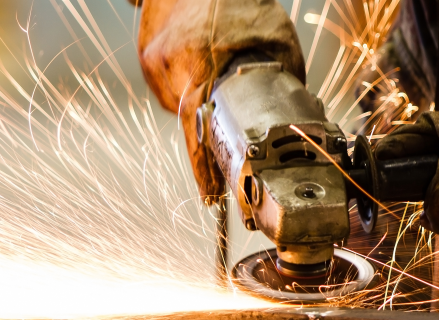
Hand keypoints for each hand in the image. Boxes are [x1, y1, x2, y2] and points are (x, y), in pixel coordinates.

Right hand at [136, 0, 304, 199]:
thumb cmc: (243, 2)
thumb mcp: (278, 42)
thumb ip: (282, 83)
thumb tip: (290, 124)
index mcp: (202, 63)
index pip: (198, 132)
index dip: (204, 169)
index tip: (211, 194)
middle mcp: (171, 63)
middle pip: (189, 122)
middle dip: (210, 129)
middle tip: (229, 132)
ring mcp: (154, 58)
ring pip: (178, 105)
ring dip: (198, 104)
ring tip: (217, 78)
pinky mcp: (148, 54)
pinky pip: (167, 87)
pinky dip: (185, 85)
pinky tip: (202, 66)